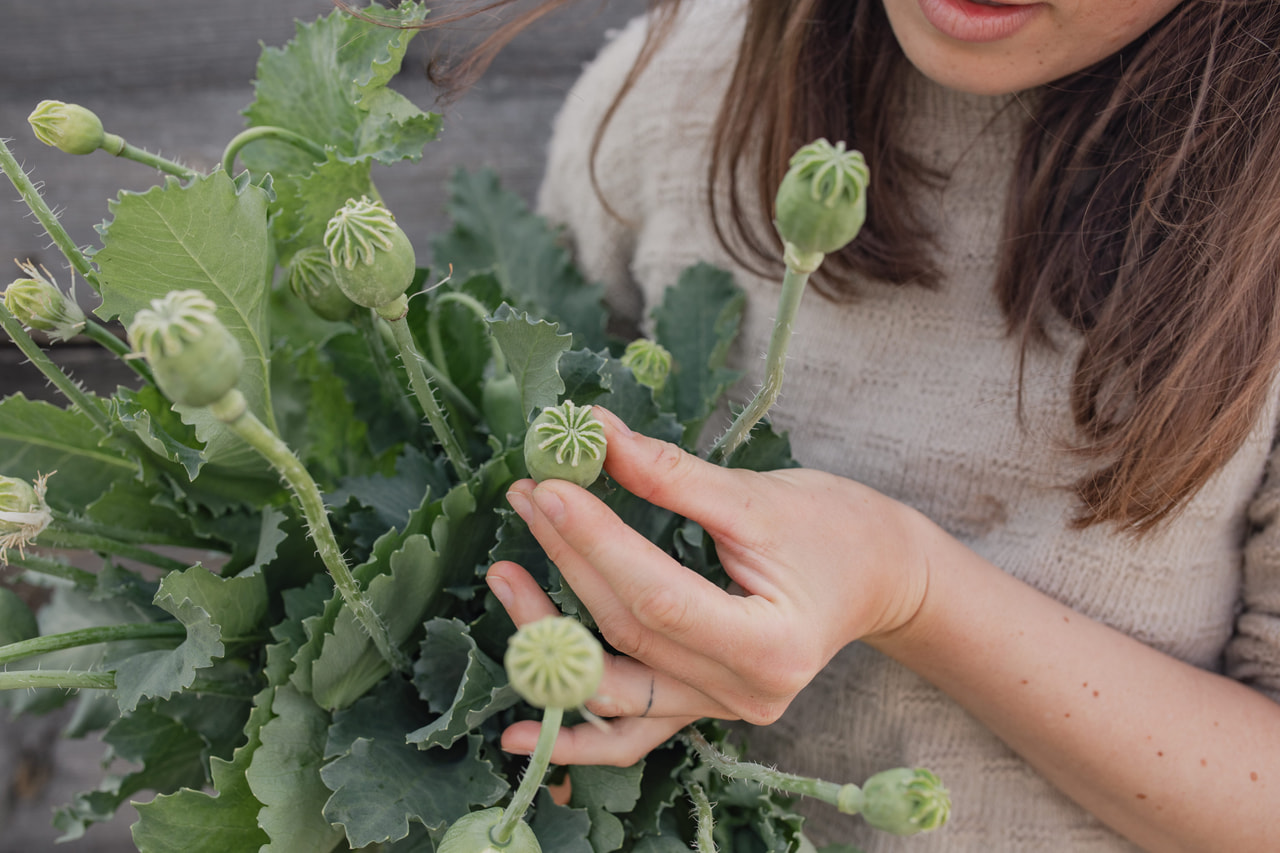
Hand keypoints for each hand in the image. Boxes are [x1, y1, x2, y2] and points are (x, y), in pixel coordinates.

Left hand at [488, 406, 929, 763]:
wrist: (876, 577)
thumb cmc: (835, 529)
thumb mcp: (758, 496)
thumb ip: (673, 476)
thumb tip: (594, 434)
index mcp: (771, 645)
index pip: (658, 595)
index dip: (597, 543)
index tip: (551, 487)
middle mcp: (744, 694)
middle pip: (629, 632)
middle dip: (569, 562)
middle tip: (528, 497)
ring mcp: (719, 711)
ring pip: (614, 687)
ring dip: (548, 638)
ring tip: (501, 577)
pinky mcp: (699, 708)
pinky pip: (630, 731)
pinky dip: (576, 736)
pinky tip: (518, 736)